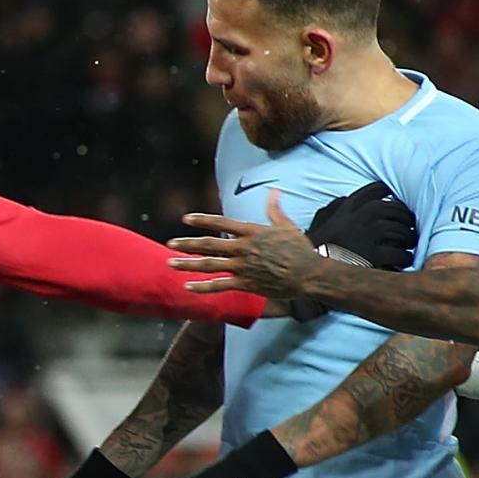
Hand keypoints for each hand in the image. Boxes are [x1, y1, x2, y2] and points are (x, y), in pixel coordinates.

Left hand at [167, 187, 413, 299]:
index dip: (202, 220)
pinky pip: (220, 286)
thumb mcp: (287, 226)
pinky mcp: (246, 284)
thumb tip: (274, 190)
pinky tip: (187, 286)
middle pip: (209, 245)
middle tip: (169, 243)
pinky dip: (203, 287)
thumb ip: (274, 209)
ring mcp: (244, 267)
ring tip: (170, 262)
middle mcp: (244, 248)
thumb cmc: (300, 249)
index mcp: (252, 232)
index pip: (221, 223)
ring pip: (210, 265)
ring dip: (188, 264)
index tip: (185, 219)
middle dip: (187, 244)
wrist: (309, 273)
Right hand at [306, 180, 418, 268]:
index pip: (377, 189)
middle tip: (408, 228)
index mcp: (348, 207)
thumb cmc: (314, 249)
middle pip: (395, 209)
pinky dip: (405, 257)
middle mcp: (359, 217)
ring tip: (409, 245)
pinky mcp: (372, 257)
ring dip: (409, 238)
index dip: (390, 196)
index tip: (394, 206)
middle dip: (405, 218)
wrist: (307, 273)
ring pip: (402, 231)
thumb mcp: (319, 222)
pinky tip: (404, 260)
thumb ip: (333, 208)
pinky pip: (399, 254)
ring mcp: (366, 236)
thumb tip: (345, 198)